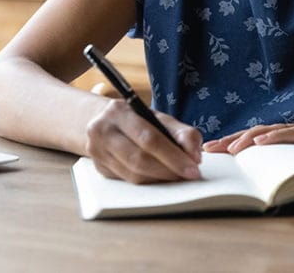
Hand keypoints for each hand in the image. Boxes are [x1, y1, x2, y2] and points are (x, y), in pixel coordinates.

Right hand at [83, 98, 202, 183]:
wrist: (103, 122)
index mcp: (119, 112)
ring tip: (177, 176)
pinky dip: (149, 181)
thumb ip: (181, 132)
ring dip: (160, 178)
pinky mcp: (100, 168)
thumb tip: (195, 155)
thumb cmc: (136, 120)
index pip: (149, 138)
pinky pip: (128, 181)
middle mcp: (103, 131)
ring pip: (133, 174)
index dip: (174, 156)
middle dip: (168, 170)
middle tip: (188, 175)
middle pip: (139, 159)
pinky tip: (161, 177)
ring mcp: (98, 151)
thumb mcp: (158, 118)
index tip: (193, 167)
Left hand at [203, 122, 293, 164]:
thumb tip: (278, 189)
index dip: (235, 145)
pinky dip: (276, 136)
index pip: (259, 142)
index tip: (213, 153)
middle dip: (231, 142)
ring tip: (229, 148)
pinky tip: (261, 141)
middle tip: (207, 150)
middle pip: (258, 135)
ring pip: (272, 132)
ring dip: (247, 139)